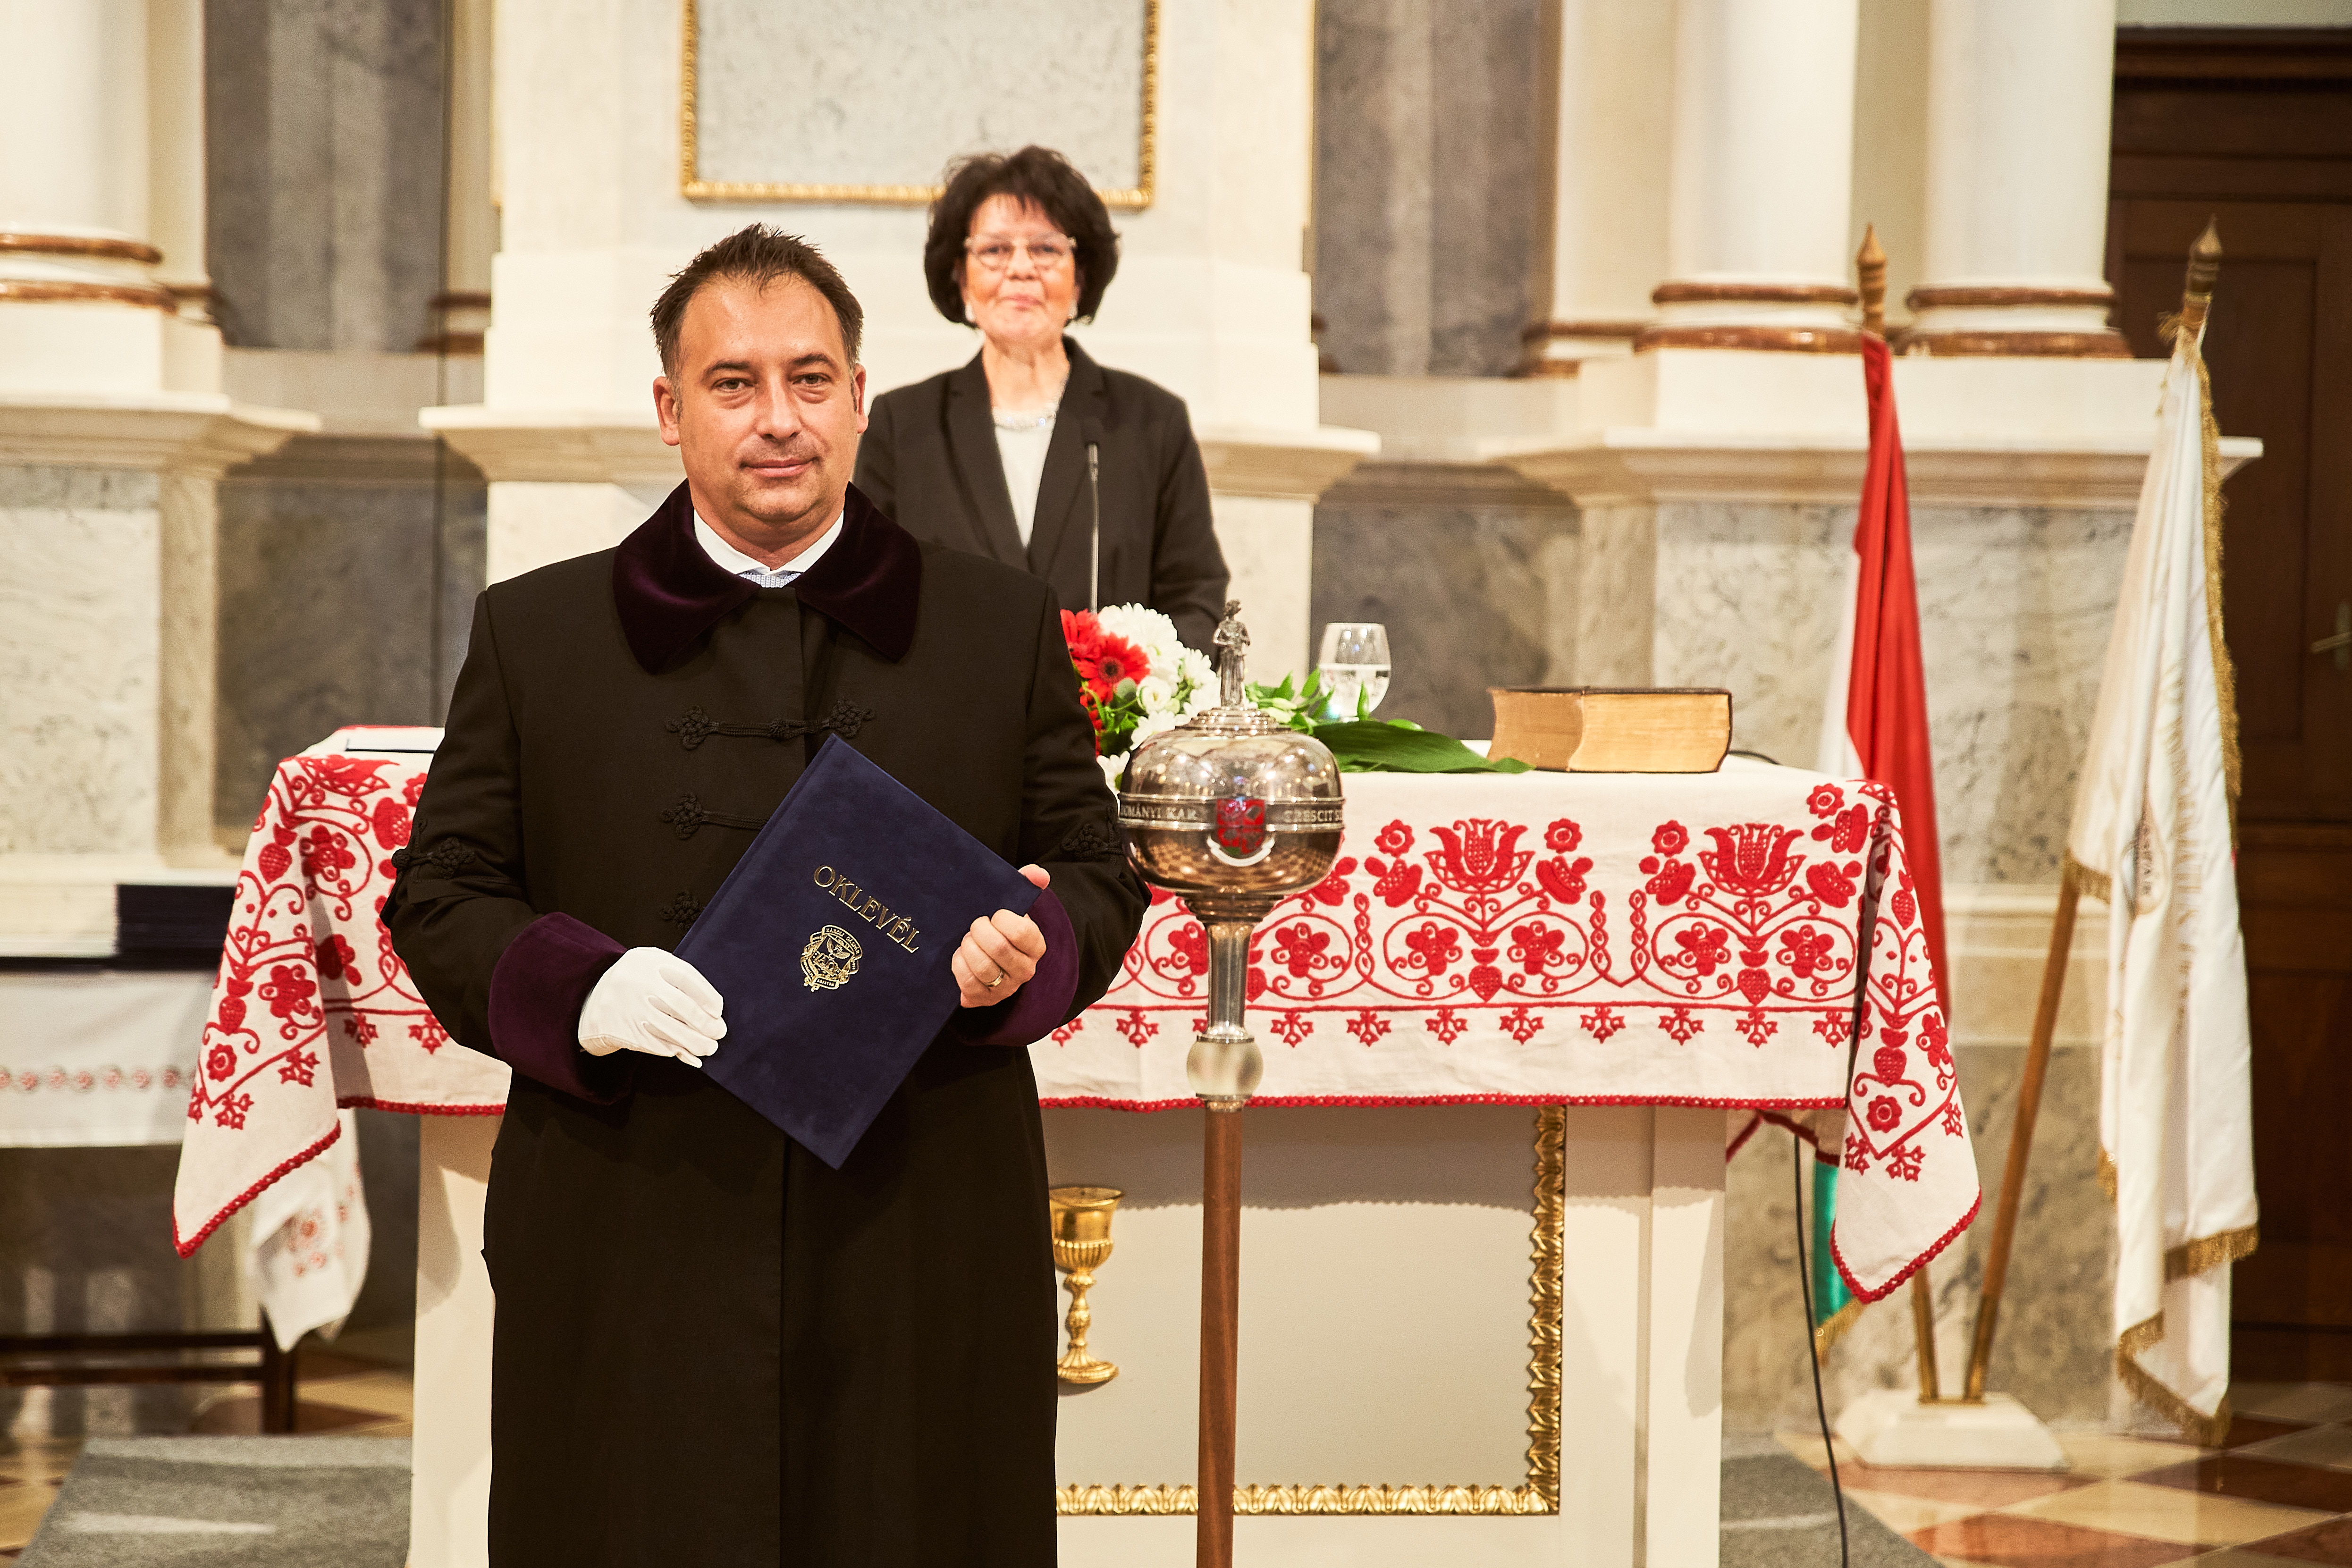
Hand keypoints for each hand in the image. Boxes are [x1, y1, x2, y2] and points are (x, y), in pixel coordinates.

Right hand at [579, 947, 725, 1066]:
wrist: (590, 999)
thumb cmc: (635, 983)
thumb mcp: (652, 969)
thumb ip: (680, 981)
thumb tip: (715, 1009)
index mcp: (647, 960)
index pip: (686, 977)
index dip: (707, 996)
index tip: (718, 1011)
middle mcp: (636, 981)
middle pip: (680, 1005)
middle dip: (705, 1023)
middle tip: (719, 1033)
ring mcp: (628, 1006)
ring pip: (669, 1028)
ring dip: (694, 1042)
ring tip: (709, 1048)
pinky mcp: (621, 1029)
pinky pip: (654, 1043)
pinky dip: (673, 1049)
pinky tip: (685, 1052)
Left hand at [954, 865, 1049, 1007]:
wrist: (985, 955)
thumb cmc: (999, 927)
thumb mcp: (1013, 904)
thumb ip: (1027, 883)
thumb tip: (1039, 873)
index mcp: (1036, 945)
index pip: (1023, 931)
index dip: (1002, 920)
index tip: (994, 915)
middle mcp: (1025, 970)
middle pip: (999, 949)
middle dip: (979, 932)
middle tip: (974, 925)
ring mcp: (1006, 987)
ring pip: (983, 967)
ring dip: (968, 948)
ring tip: (966, 940)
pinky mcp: (986, 999)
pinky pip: (968, 984)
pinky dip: (959, 966)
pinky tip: (960, 957)